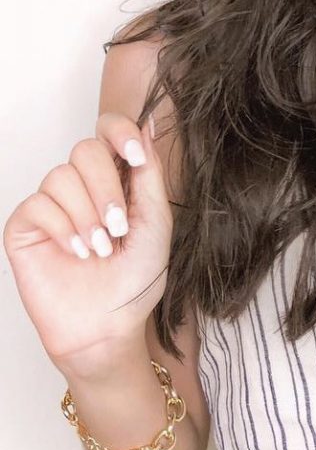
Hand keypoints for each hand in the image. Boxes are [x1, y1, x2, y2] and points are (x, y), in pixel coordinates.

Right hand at [3, 113, 173, 373]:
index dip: (119, 131)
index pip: (109, 129)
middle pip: (86, 149)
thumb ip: (149, 173)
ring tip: (99, 250)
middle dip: (106, 189)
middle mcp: (83, 185)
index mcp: (117, 177)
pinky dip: (63, 228)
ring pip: (61, 176)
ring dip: (87, 215)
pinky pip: (38, 204)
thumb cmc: (136, 278)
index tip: (135, 156)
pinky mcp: (25, 226)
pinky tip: (76, 253)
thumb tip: (149, 124)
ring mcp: (53, 204)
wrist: (109, 325)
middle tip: (118, 228)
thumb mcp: (156, 221)